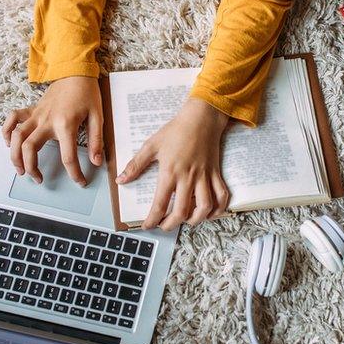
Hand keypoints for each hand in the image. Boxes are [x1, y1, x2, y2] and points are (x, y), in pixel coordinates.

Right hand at [2, 76, 103, 185]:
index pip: (68, 156)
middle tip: (38, 179)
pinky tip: (9, 143)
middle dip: (31, 168)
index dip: (74, 173)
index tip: (79, 182)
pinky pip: (12, 120)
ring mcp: (36, 115)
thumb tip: (96, 161)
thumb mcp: (98, 116)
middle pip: (29, 148)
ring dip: (14, 155)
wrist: (75, 71)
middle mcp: (46, 121)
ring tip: (21, 169)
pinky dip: (7, 131)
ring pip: (16, 137)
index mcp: (65, 124)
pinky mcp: (32, 110)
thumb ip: (96, 141)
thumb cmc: (87, 92)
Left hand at [117, 97, 230, 230]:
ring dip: (196, 220)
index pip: (160, 204)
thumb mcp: (152, 145)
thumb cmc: (176, 130)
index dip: (152, 220)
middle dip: (172, 225)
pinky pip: (222, 195)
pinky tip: (210, 213)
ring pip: (205, 207)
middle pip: (182, 211)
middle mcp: (188, 177)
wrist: (201, 117)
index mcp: (170, 172)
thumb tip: (121, 180)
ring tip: (188, 221)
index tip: (148, 226)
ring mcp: (204, 176)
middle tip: (165, 226)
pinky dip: (219, 208)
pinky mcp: (215, 173)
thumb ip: (136, 165)